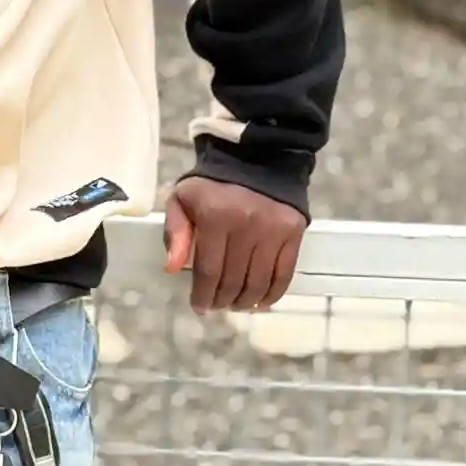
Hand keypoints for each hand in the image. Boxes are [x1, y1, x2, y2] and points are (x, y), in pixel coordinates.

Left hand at [164, 176, 305, 314]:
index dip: (203, 294)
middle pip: (234, 280)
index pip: (209, 270)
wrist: (255, 158)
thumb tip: (172, 267)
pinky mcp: (292, 232)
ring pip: (258, 281)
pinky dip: (273, 293)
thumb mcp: (182, 199)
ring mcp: (272, 230)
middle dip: (223, 300)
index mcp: (215, 217)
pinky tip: (261, 302)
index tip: (199, 306)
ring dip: (245, 301)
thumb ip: (175, 232)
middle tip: (217, 305)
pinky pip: (284, 273)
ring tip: (236, 305)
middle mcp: (246, 226)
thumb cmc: (213, 184)